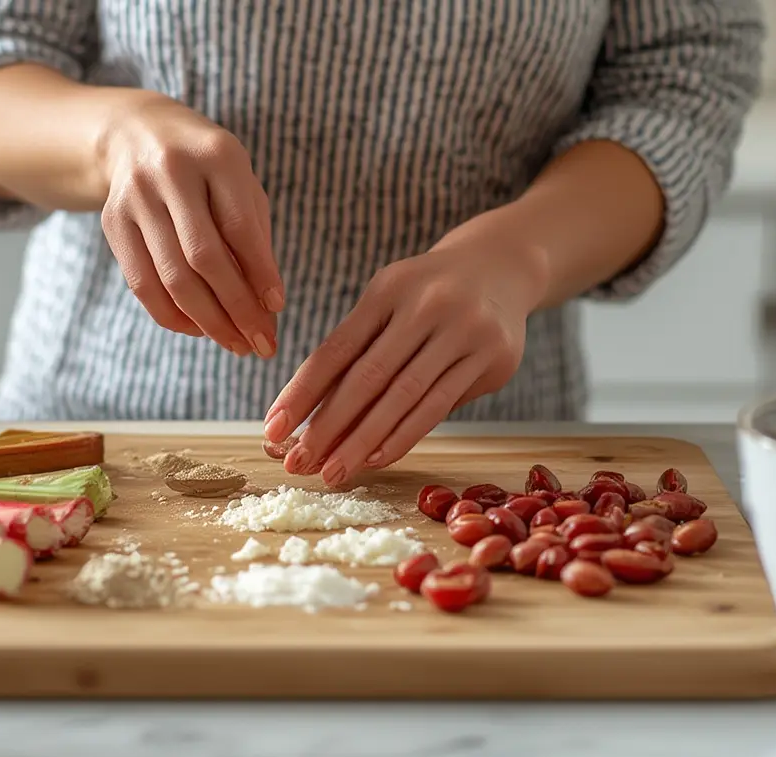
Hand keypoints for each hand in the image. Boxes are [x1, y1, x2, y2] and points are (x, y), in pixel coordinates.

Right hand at [99, 92, 281, 356]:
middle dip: (236, 309)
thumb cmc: (208, 170)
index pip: (240, 227)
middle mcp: (171, 172)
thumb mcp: (241, 185)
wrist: (138, 134)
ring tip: (235, 343)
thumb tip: (267, 309)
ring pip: (171, 278)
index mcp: (216, 155)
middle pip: (203, 258)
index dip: (260, 274)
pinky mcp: (113, 221)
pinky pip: (142, 284)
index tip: (277, 309)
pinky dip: (173, 315)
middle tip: (261, 344)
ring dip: (208, 321)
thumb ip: (255, 239)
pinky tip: (198, 329)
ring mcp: (136, 197)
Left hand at [263, 233, 548, 485]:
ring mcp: (464, 331)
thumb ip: (357, 352)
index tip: (274, 428)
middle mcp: (427, 305)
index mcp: (388, 289)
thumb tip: (309, 416)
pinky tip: (376, 457)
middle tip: (298, 462)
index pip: (337, 349)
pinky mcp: (492, 358)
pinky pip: (439, 405)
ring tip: (334, 472)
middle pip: (368, 377)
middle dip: (329, 425)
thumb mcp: (389, 303)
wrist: (501, 267)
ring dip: (363, 440)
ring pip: (404, 397)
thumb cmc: (426, 294)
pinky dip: (404, 434)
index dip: (303, 391)